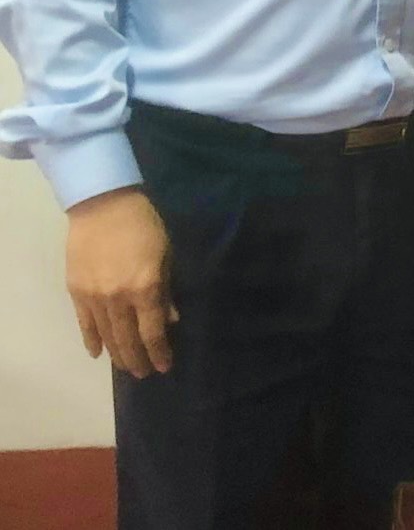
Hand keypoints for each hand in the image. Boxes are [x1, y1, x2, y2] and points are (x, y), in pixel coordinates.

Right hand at [66, 187, 175, 378]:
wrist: (103, 206)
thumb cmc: (144, 225)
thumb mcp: (166, 254)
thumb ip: (166, 290)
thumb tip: (170, 320)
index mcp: (145, 288)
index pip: (152, 331)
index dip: (159, 352)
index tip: (164, 366)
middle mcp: (118, 298)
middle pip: (128, 339)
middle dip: (138, 359)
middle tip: (145, 373)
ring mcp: (94, 297)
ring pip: (106, 335)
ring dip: (117, 354)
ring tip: (127, 367)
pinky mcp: (76, 292)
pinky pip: (85, 324)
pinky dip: (92, 340)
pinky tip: (98, 353)